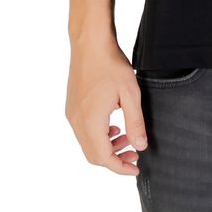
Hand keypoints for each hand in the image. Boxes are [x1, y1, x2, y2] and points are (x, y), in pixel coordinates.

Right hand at [66, 44, 147, 175]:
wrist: (90, 43)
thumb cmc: (111, 64)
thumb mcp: (131, 94)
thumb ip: (135, 122)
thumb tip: (140, 146)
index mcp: (90, 121)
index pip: (103, 157)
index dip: (120, 168)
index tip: (136, 168)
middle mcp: (77, 121)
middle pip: (93, 155)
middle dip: (114, 159)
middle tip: (135, 154)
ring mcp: (72, 113)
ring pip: (87, 143)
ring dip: (107, 147)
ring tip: (127, 138)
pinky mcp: (72, 106)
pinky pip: (83, 131)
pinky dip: (99, 136)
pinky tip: (114, 125)